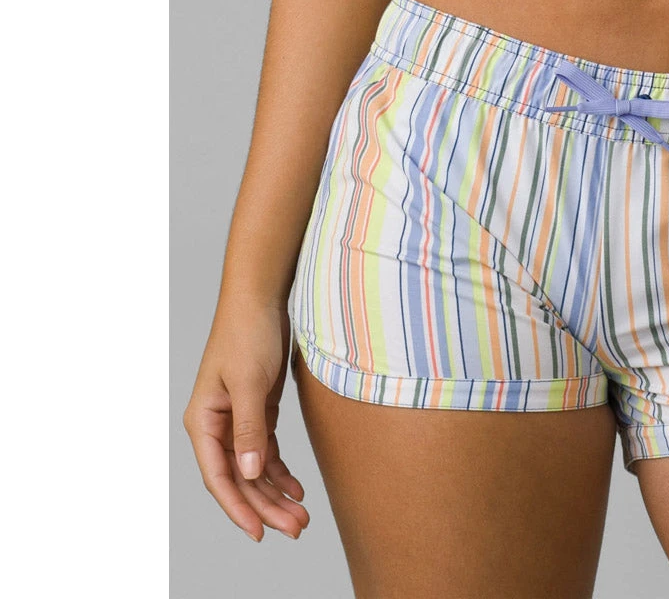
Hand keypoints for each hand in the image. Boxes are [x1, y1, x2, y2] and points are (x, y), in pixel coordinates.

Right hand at [183, 299, 309, 540]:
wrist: (260, 299)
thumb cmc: (247, 334)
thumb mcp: (249, 382)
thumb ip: (249, 428)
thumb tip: (248, 473)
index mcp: (204, 422)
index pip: (219, 477)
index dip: (239, 507)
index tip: (260, 532)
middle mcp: (217, 426)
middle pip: (240, 479)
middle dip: (266, 506)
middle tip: (296, 528)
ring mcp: (237, 421)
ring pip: (254, 469)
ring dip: (275, 493)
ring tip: (301, 516)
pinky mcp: (257, 412)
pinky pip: (266, 452)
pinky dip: (280, 471)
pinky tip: (297, 488)